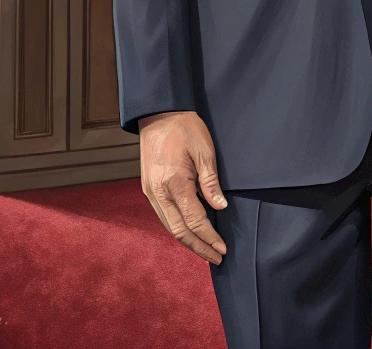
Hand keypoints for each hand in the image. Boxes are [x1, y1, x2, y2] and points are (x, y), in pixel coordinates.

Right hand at [138, 111, 227, 263]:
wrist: (158, 113)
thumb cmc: (185, 128)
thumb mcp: (205, 151)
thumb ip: (211, 182)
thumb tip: (220, 208)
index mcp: (174, 183)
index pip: (195, 221)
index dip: (209, 237)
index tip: (223, 249)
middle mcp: (159, 193)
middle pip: (179, 231)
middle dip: (199, 247)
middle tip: (216, 258)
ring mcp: (151, 192)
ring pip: (170, 227)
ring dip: (188, 241)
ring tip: (206, 250)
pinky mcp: (148, 188)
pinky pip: (164, 216)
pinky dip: (178, 227)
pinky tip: (190, 231)